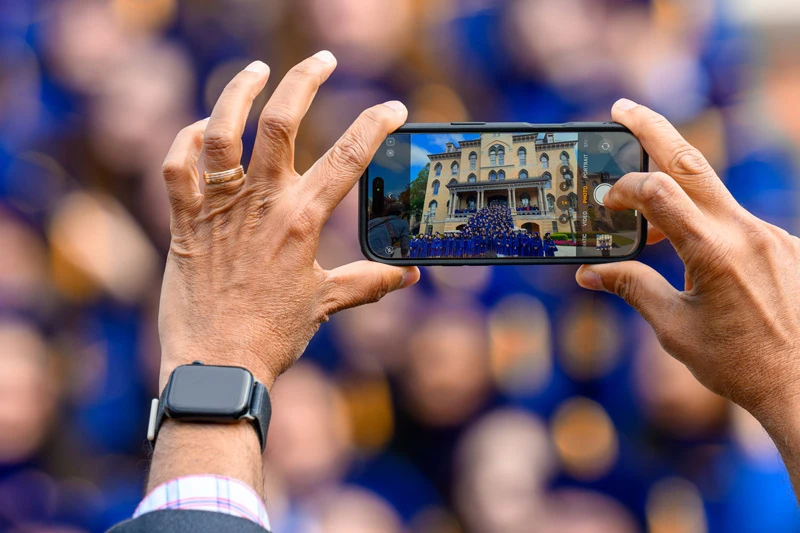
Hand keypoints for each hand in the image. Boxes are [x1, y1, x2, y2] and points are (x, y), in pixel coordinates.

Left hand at [157, 52, 418, 390]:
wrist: (217, 365)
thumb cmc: (273, 336)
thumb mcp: (327, 303)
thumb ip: (371, 281)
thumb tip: (412, 275)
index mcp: (301, 220)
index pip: (348, 157)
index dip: (374, 124)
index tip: (393, 107)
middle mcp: (261, 203)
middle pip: (282, 122)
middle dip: (305, 80)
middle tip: (323, 60)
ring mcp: (218, 208)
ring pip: (221, 131)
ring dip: (237, 93)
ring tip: (256, 71)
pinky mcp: (184, 221)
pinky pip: (176, 167)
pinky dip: (183, 141)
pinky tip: (200, 129)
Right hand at [576, 99, 799, 427]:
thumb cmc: (738, 364)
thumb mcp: (673, 328)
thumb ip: (632, 288)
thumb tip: (590, 273)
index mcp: (714, 252)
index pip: (658, 193)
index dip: (623, 188)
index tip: (604, 202)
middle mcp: (747, 232)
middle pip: (691, 162)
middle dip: (653, 128)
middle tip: (623, 108)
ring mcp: (771, 235)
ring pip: (714, 195)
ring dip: (676, 192)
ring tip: (648, 214)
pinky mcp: (785, 245)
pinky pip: (736, 222)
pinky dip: (706, 226)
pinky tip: (696, 259)